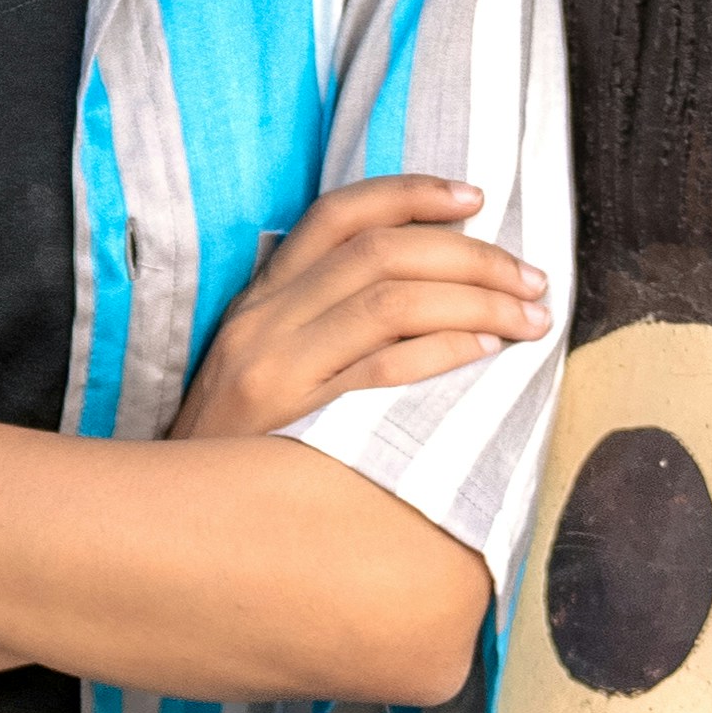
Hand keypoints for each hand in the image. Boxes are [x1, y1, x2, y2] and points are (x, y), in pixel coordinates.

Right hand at [186, 171, 551, 442]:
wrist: (180, 519)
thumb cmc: (240, 445)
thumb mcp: (263, 364)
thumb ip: (320, 321)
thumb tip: (423, 292)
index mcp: (262, 297)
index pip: (339, 215)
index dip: (412, 193)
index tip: (474, 198)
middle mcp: (266, 321)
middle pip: (381, 253)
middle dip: (470, 257)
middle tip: (531, 280)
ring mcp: (279, 370)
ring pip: (390, 302)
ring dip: (474, 301)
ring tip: (527, 319)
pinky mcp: (296, 423)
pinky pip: (383, 371)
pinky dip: (442, 351)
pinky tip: (485, 351)